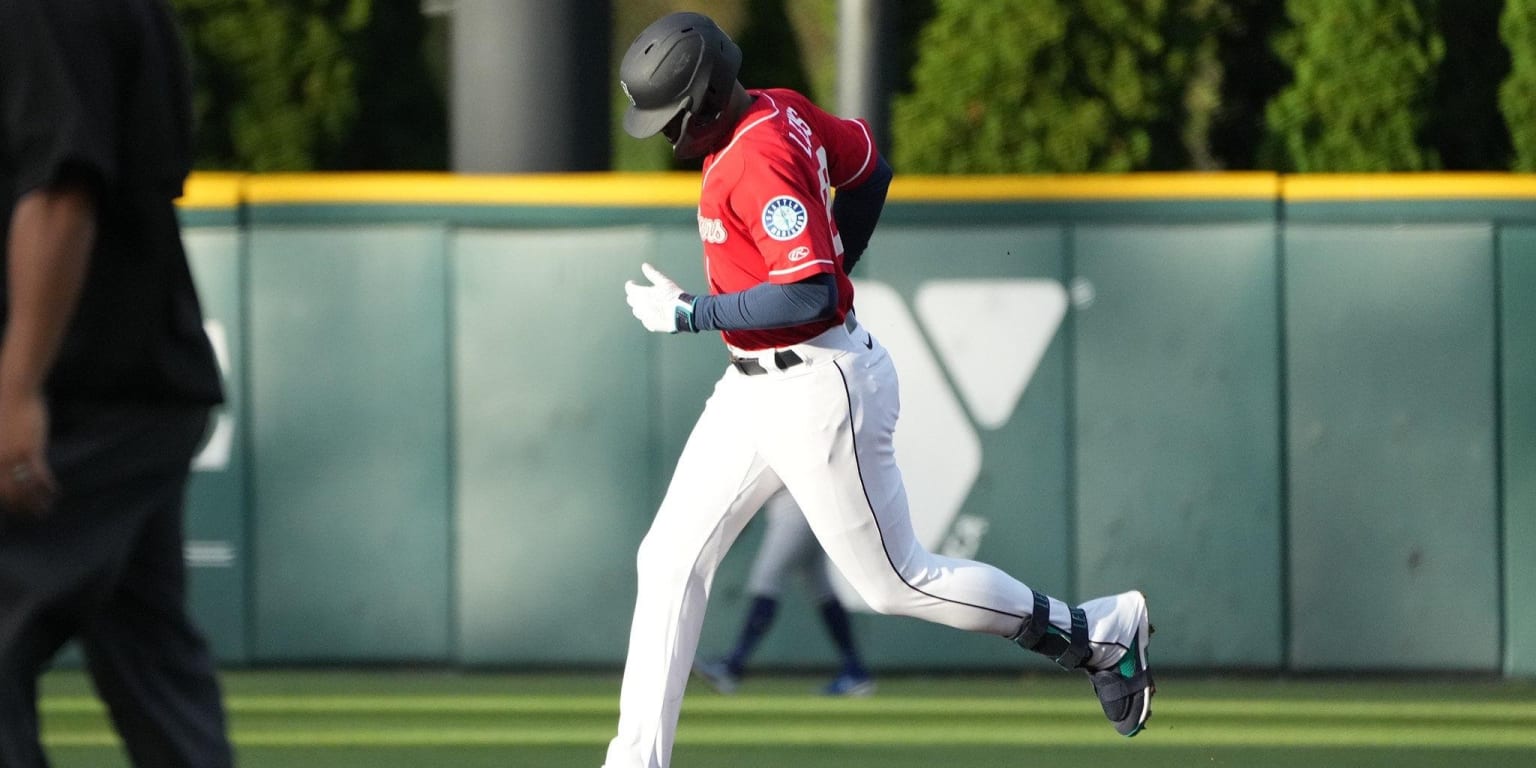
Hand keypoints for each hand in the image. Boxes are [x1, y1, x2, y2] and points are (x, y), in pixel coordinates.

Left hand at [0, 388, 57, 518]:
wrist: (12, 391)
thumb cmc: (4, 408)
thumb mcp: (0, 435)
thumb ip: (3, 451)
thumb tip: (11, 464)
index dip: (8, 503)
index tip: (18, 510)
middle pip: (9, 495)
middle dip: (22, 509)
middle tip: (34, 516)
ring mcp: (12, 457)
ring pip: (24, 489)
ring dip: (37, 502)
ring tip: (46, 508)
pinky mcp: (30, 451)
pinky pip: (39, 476)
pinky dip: (47, 487)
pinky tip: (54, 491)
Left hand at [624, 263, 695, 332]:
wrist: (683, 313)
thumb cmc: (674, 296)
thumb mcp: (663, 282)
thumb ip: (652, 273)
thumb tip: (644, 266)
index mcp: (641, 294)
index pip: (629, 288)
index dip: (631, 285)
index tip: (634, 283)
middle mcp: (640, 306)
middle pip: (631, 300)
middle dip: (634, 296)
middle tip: (641, 293)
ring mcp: (645, 317)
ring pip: (636, 311)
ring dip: (640, 307)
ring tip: (648, 303)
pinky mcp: (651, 325)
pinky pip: (645, 320)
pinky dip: (647, 316)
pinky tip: (654, 313)